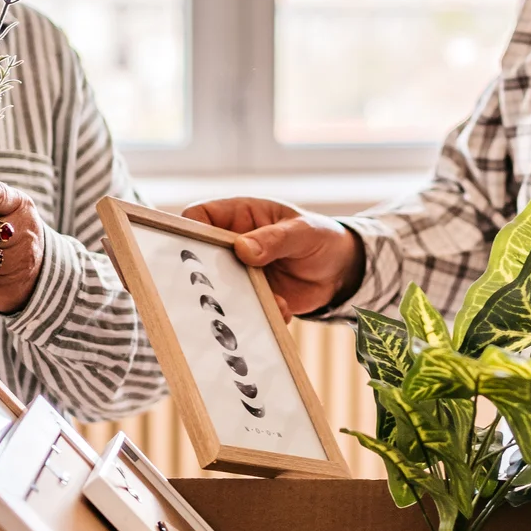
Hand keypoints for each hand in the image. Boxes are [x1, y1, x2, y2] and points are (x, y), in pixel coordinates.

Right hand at [181, 197, 363, 318]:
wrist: (341, 271)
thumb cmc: (320, 236)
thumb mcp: (303, 232)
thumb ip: (274, 239)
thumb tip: (242, 249)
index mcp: (239, 215)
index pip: (200, 217)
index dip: (189, 231)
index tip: (190, 249)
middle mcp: (232, 245)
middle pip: (201, 257)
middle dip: (206, 274)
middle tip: (222, 285)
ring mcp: (240, 273)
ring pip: (220, 289)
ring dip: (237, 300)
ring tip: (262, 301)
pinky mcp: (252, 298)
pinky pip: (244, 310)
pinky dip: (259, 314)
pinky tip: (282, 310)